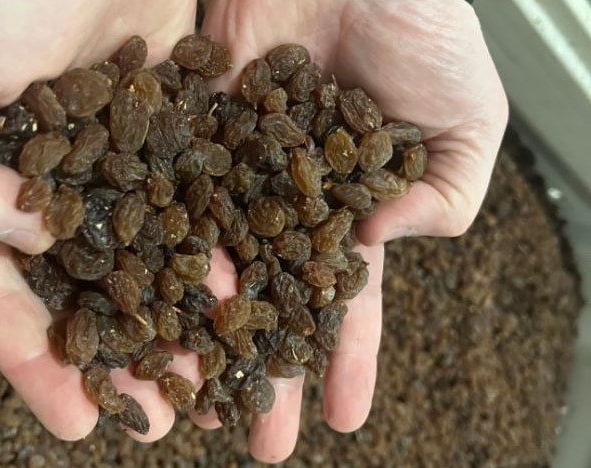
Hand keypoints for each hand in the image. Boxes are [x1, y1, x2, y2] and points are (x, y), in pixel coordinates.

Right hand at [0, 0, 196, 441]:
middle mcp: (44, 166)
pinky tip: (248, 289)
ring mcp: (111, 142)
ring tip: (220, 376)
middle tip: (165, 417)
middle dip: (122, 354)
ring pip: (148, 247)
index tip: (76, 423)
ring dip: (180, 311)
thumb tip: (25, 241)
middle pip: (83, 283)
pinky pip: (195, 191)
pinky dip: (217, 240)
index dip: (31, 359)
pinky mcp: (169, 111)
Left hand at [201, 0, 507, 461]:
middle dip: (270, 367)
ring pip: (218, 263)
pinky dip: (166, 247)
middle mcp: (290, 199)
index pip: (350, 299)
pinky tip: (154, 305)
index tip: (344, 416)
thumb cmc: (423, 25)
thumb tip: (376, 248)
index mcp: (354, 206)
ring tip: (194, 396)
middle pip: (275, 298)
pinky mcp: (196, 133)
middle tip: (258, 438)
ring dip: (209, 331)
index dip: (350, 357)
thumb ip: (445, 195)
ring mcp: (239, 170)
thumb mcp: (468, 121)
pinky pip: (176, 198)